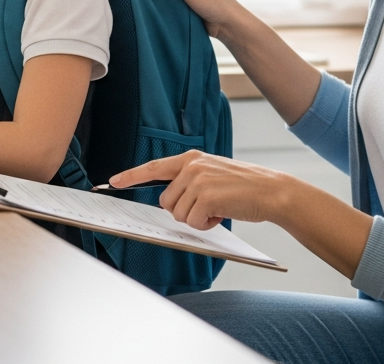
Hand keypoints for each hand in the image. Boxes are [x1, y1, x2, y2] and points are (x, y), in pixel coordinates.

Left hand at [109, 151, 293, 229]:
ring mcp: (198, 180)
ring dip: (197, 219)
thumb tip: (168, 200)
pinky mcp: (206, 196)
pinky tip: (223, 213)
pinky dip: (207, 225)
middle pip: (166, 202)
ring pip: (178, 214)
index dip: (131, 176)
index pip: (153, 167)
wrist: (271, 190)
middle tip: (208, 207)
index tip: (113, 181)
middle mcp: (191, 166)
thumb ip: (189, 181)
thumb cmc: (243, 187)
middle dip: (183, 211)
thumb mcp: (212, 174)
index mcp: (191, 159)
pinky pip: (193, 222)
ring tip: (218, 208)